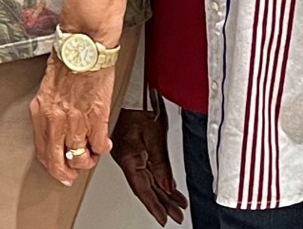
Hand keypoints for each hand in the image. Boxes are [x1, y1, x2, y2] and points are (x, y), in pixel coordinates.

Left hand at [31, 56, 115, 185]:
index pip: (41, 149)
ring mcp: (76, 121)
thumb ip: (49, 108)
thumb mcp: (48, 86)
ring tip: (90, 154)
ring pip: (80, 157)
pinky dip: (102, 148)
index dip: (50, 165)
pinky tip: (103, 144)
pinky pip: (99, 146)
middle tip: (71, 176)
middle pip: (57, 160)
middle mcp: (56, 119)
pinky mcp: (96, 118)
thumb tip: (56, 126)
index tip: (57, 170)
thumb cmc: (68, 59)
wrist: (84, 47)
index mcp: (41, 110)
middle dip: (65, 172)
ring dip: (86, 160)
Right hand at [110, 108, 185, 223]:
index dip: (154, 205)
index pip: (142, 188)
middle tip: (175, 215)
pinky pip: (146, 168)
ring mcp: (129, 152)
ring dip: (162, 193)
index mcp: (127, 157)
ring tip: (176, 205)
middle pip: (145, 186)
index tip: (164, 218)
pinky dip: (158, 179)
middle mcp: (126, 157)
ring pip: (147, 178)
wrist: (133, 88)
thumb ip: (160, 163)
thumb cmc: (138, 104)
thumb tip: (167, 185)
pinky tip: (166, 186)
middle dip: (162, 202)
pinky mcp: (133, 146)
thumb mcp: (154, 135)